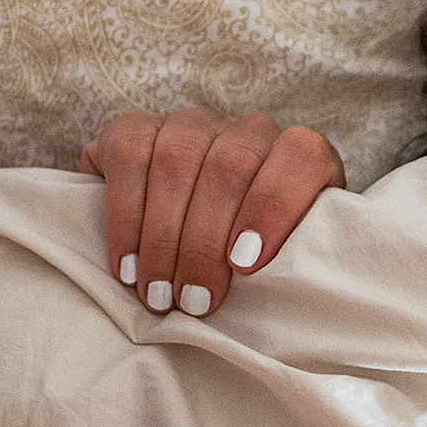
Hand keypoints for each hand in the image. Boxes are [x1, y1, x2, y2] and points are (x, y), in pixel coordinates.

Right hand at [80, 108, 345, 317]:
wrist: (196, 230)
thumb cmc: (256, 260)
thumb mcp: (292, 260)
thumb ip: (301, 261)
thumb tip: (294, 291)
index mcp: (301, 155)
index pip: (302, 156)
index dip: (274, 205)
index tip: (246, 265)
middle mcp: (248, 131)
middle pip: (229, 168)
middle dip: (205, 244)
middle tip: (193, 301)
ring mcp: (192, 126)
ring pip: (176, 161)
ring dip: (162, 238)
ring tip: (158, 294)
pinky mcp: (136, 128)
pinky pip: (128, 157)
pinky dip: (125, 218)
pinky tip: (126, 266)